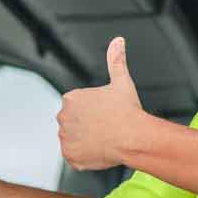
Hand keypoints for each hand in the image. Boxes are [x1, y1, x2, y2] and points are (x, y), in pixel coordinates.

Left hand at [57, 37, 142, 170]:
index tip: (106, 113)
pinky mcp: (70, 156)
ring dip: (85, 140)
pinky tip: (100, 149)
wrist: (133, 138)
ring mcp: (65, 138)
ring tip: (105, 138)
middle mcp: (63, 117)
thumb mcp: (121, 81)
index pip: (77, 106)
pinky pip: (75, 156)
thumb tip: (118, 41)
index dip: (94, 110)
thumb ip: (116, 60)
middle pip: (73, 122)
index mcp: (71, 98)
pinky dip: (85, 155)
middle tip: (106, 127)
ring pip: (74, 139)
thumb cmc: (127, 111)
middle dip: (87, 125)